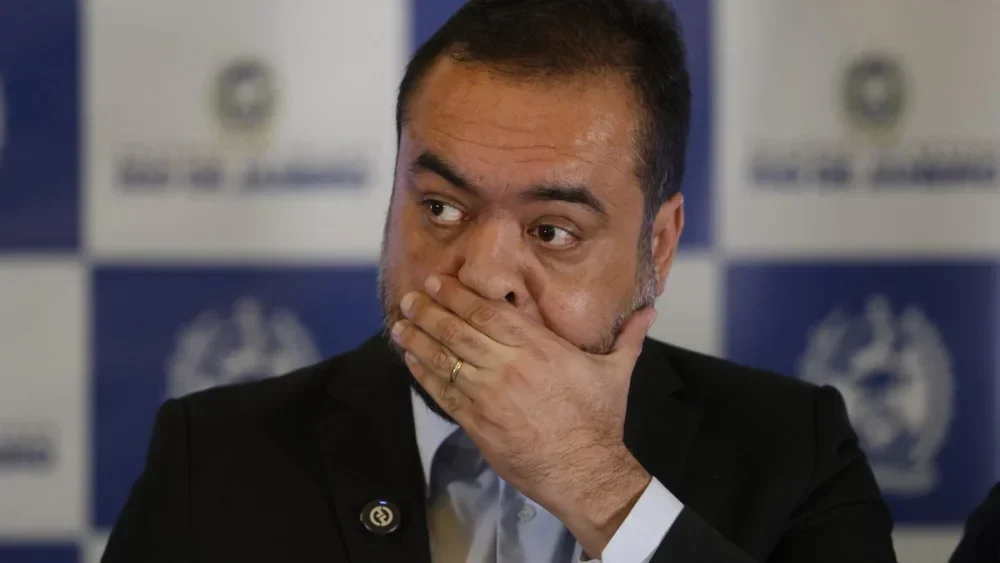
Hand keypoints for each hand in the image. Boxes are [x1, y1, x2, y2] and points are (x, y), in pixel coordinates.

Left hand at [391, 274, 656, 554]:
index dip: (460, 295)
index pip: (490, 313)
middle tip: (410, 295)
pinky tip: (411, 359)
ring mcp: (489, 396)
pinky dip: (424, 374)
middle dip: (431, 311)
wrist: (584, 471)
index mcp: (539, 349)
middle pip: (460, 331)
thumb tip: (650, 311)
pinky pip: (444, 393)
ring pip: (446, 359)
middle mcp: (509, 367)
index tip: (439, 282)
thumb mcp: (616, 372)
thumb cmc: (599, 422)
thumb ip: (628, 337)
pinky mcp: (478, 423)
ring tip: (399, 323)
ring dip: (419, 339)